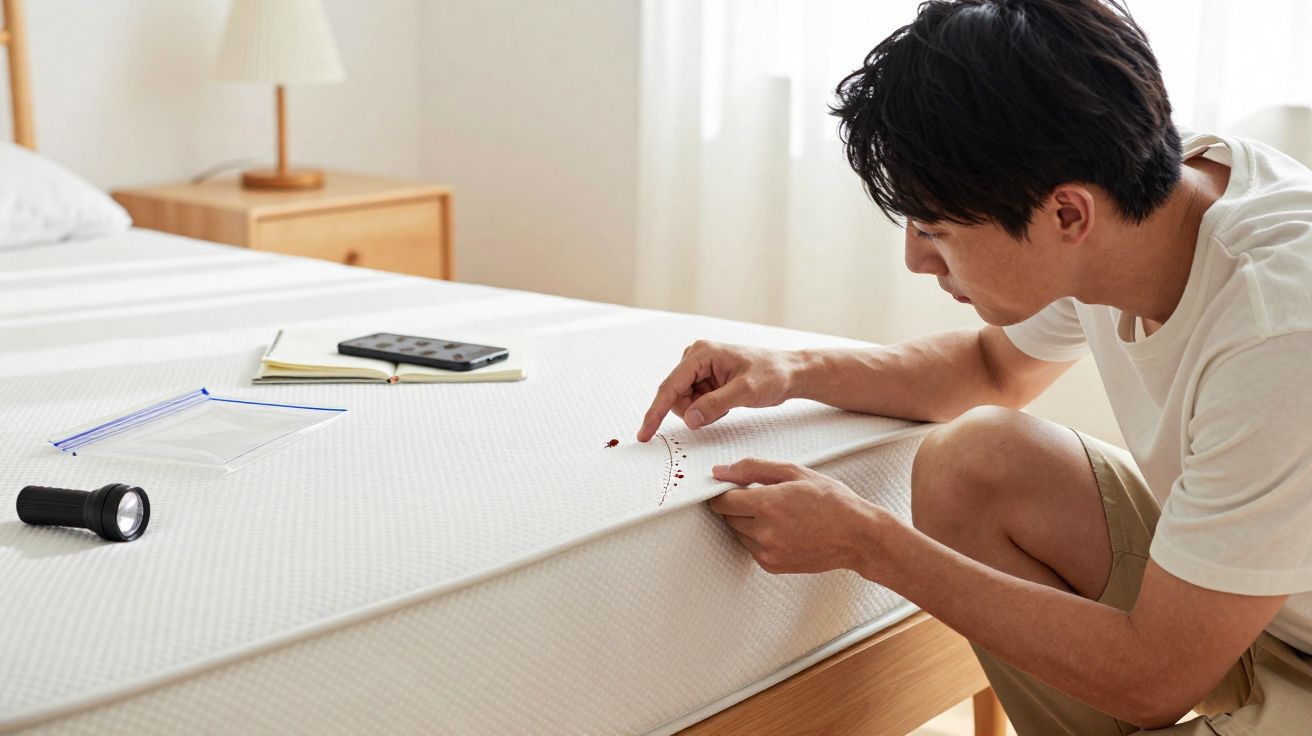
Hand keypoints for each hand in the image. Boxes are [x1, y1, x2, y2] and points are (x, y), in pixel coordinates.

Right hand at [637, 340, 802, 441]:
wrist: (789, 373)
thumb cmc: (772, 374)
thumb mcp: (745, 391)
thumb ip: (715, 405)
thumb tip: (690, 419)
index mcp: (701, 353)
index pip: (670, 386)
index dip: (655, 412)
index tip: (644, 433)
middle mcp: (695, 357)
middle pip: (675, 397)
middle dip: (693, 411)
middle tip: (722, 409)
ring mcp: (699, 369)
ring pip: (684, 403)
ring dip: (702, 411)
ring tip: (728, 403)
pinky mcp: (705, 380)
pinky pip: (694, 404)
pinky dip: (707, 410)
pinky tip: (726, 403)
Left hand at [706, 458, 888, 574]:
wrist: (857, 537)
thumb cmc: (832, 501)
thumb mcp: (795, 472)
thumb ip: (753, 468)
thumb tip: (720, 471)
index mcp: (768, 505)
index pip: (722, 501)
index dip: (723, 492)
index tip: (732, 487)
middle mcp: (764, 532)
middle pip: (728, 517)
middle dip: (738, 505)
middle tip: (763, 497)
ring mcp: (768, 553)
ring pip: (738, 533)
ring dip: (748, 522)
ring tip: (778, 514)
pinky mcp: (772, 566)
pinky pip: (751, 548)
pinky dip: (759, 538)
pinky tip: (782, 529)